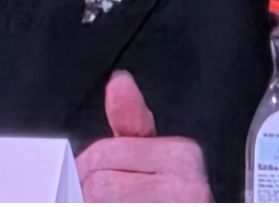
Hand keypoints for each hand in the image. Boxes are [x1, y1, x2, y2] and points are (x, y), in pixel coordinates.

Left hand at [76, 71, 211, 201]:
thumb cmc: (173, 198)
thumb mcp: (156, 161)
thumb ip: (133, 124)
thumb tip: (120, 83)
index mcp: (183, 155)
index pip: (101, 155)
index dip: (94, 174)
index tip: (111, 188)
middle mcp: (185, 185)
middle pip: (97, 182)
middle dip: (92, 196)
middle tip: (116, 200)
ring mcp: (175, 202)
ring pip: (98, 200)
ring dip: (95, 203)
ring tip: (124, 205)